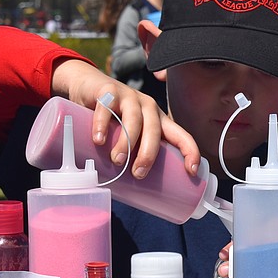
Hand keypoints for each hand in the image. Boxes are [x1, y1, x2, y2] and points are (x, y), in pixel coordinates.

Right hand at [50, 58, 199, 179]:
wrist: (86, 87)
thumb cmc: (112, 117)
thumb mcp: (127, 134)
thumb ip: (132, 152)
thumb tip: (132, 190)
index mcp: (159, 121)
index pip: (181, 135)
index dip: (190, 151)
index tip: (191, 171)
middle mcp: (148, 108)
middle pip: (155, 130)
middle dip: (149, 154)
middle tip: (138, 173)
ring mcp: (129, 97)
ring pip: (133, 120)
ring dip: (126, 142)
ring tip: (117, 160)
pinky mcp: (108, 91)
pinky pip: (107, 108)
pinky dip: (102, 125)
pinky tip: (99, 139)